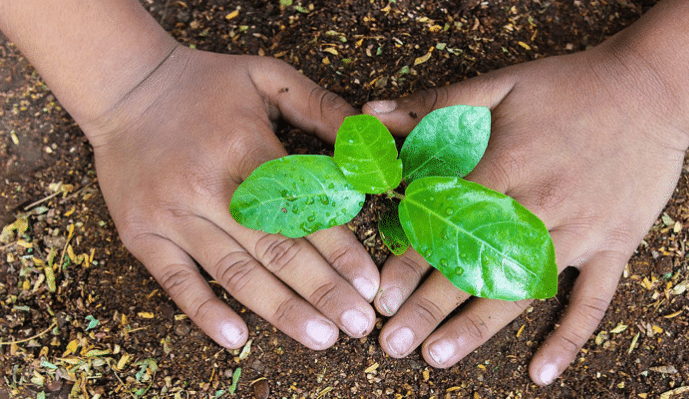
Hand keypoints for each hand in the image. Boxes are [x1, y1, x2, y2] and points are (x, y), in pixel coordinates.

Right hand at [81, 46, 378, 349]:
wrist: (124, 86)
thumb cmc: (205, 85)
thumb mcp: (267, 77)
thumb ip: (320, 106)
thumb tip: (368, 141)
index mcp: (246, 148)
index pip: (301, 209)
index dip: (339, 250)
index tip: (369, 284)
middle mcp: (209, 187)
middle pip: (275, 249)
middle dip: (322, 291)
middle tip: (358, 324)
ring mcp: (172, 215)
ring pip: (234, 272)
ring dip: (280, 310)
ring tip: (321, 337)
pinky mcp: (143, 234)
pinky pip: (175, 280)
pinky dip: (204, 311)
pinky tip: (237, 338)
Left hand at [363, 44, 688, 383]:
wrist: (654, 88)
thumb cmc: (571, 86)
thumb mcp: (501, 83)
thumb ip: (436, 103)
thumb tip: (372, 115)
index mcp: (508, 167)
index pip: (447, 223)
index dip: (411, 262)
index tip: (381, 295)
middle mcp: (541, 207)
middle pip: (477, 266)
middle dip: (430, 308)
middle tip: (391, 344)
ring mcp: (582, 231)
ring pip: (523, 291)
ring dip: (477, 328)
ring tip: (437, 357)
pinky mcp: (615, 245)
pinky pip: (594, 300)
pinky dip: (569, 337)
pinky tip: (541, 373)